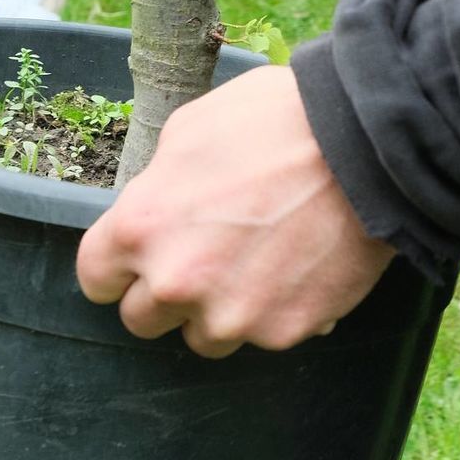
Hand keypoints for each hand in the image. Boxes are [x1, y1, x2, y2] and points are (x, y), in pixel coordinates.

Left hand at [76, 66, 394, 357]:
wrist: (363, 145)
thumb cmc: (272, 122)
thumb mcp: (188, 133)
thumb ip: (157, 188)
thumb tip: (156, 214)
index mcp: (140, 228)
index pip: (96, 278)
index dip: (118, 266)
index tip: (137, 260)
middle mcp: (176, 283)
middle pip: (142, 319)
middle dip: (164, 293)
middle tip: (203, 258)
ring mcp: (231, 315)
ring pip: (203, 337)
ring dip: (217, 310)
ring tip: (255, 263)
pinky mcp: (283, 332)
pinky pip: (263, 335)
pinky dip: (274, 311)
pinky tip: (297, 267)